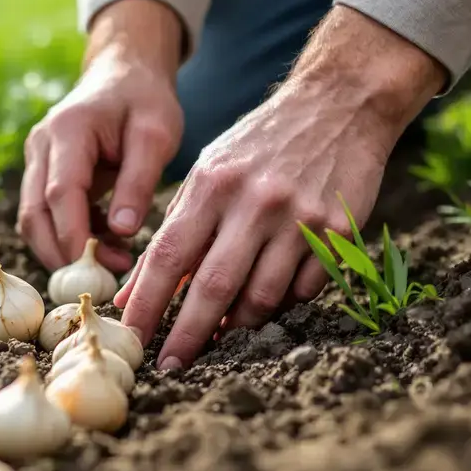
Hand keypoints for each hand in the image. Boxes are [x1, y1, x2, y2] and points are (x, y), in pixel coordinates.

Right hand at [17, 0, 184, 272]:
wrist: (125, 74)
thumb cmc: (145, 100)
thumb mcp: (156, 134)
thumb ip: (139, 181)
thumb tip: (123, 231)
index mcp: (68, 130)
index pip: (59, 192)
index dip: (71, 234)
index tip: (92, 270)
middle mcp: (41, 145)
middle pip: (34, 213)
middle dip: (60, 254)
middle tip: (101, 282)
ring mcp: (37, 160)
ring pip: (34, 219)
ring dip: (66, 250)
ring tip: (117, 264)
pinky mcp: (44, 173)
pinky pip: (48, 215)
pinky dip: (73, 237)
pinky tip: (111, 246)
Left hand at [115, 6, 445, 367]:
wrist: (338, 105)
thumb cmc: (259, 144)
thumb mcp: (208, 172)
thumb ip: (175, 228)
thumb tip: (135, 290)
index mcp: (213, 184)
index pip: (170, 255)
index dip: (148, 302)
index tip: (132, 336)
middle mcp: (255, 201)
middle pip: (214, 286)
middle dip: (187, 334)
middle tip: (171, 366)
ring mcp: (300, 218)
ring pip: (262, 296)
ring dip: (237, 325)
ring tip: (220, 336)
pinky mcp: (338, 232)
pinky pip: (303, 289)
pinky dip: (282, 303)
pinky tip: (268, 303)